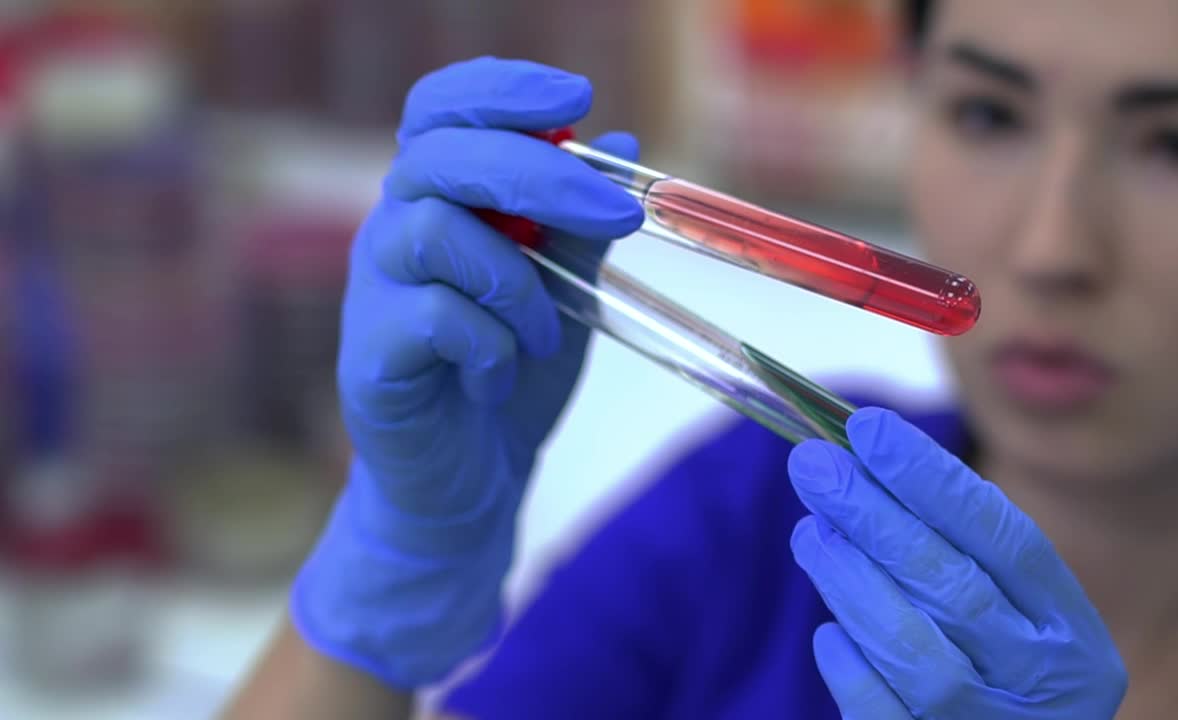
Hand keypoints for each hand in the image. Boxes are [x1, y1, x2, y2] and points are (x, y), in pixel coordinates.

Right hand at [290, 57, 643, 690]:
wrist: (469, 485)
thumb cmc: (511, 377)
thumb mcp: (564, 292)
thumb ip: (579, 225)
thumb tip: (618, 140)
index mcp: (439, 203)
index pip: (442, 111)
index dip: (498, 89)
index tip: (574, 98)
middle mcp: (394, 232)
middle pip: (441, 156)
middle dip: (541, 173)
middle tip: (618, 218)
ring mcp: (374, 294)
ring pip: (433, 231)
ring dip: (516, 281)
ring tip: (542, 334)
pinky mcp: (370, 357)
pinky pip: (433, 316)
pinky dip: (491, 344)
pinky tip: (499, 376)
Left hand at [788, 408, 1126, 718]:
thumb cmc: (996, 672)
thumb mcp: (1011, 614)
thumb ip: (955, 547)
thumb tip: (859, 455)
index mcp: (1071, 632)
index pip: (1005, 538)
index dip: (932, 479)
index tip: (868, 428)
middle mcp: (1043, 684)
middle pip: (953, 587)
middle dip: (874, 515)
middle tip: (814, 464)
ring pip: (913, 649)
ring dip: (850, 579)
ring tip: (809, 532)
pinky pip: (878, 711)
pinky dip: (849, 663)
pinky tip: (830, 631)